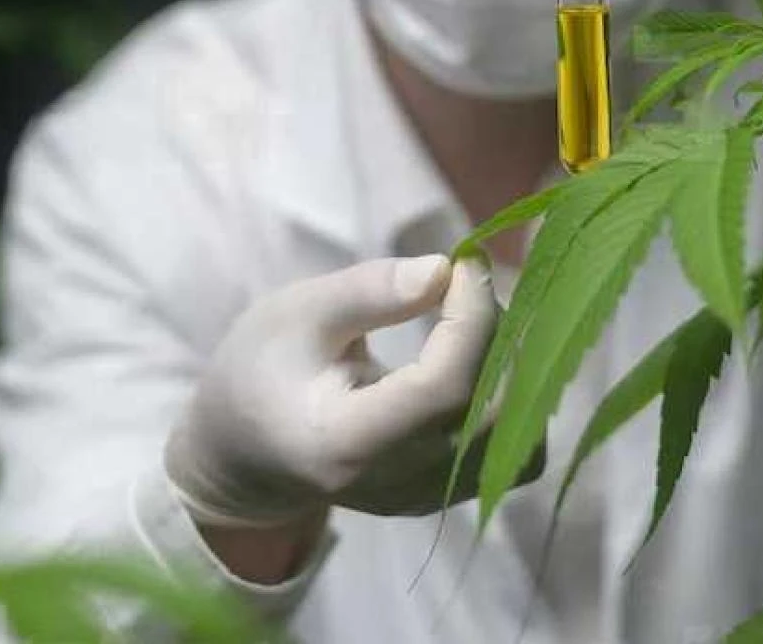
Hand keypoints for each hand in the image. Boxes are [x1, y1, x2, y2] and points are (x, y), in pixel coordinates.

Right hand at [165, 254, 517, 530]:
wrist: (243, 454)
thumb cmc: (261, 371)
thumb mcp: (295, 314)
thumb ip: (367, 292)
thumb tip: (444, 271)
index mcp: (346, 444)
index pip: (445, 389)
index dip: (472, 318)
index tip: (464, 263)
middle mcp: (397, 484)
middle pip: (493, 415)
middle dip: (499, 338)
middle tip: (468, 286)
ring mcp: (426, 499)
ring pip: (519, 439)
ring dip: (514, 368)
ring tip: (472, 321)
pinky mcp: (446, 496)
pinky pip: (513, 453)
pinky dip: (513, 399)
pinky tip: (477, 360)